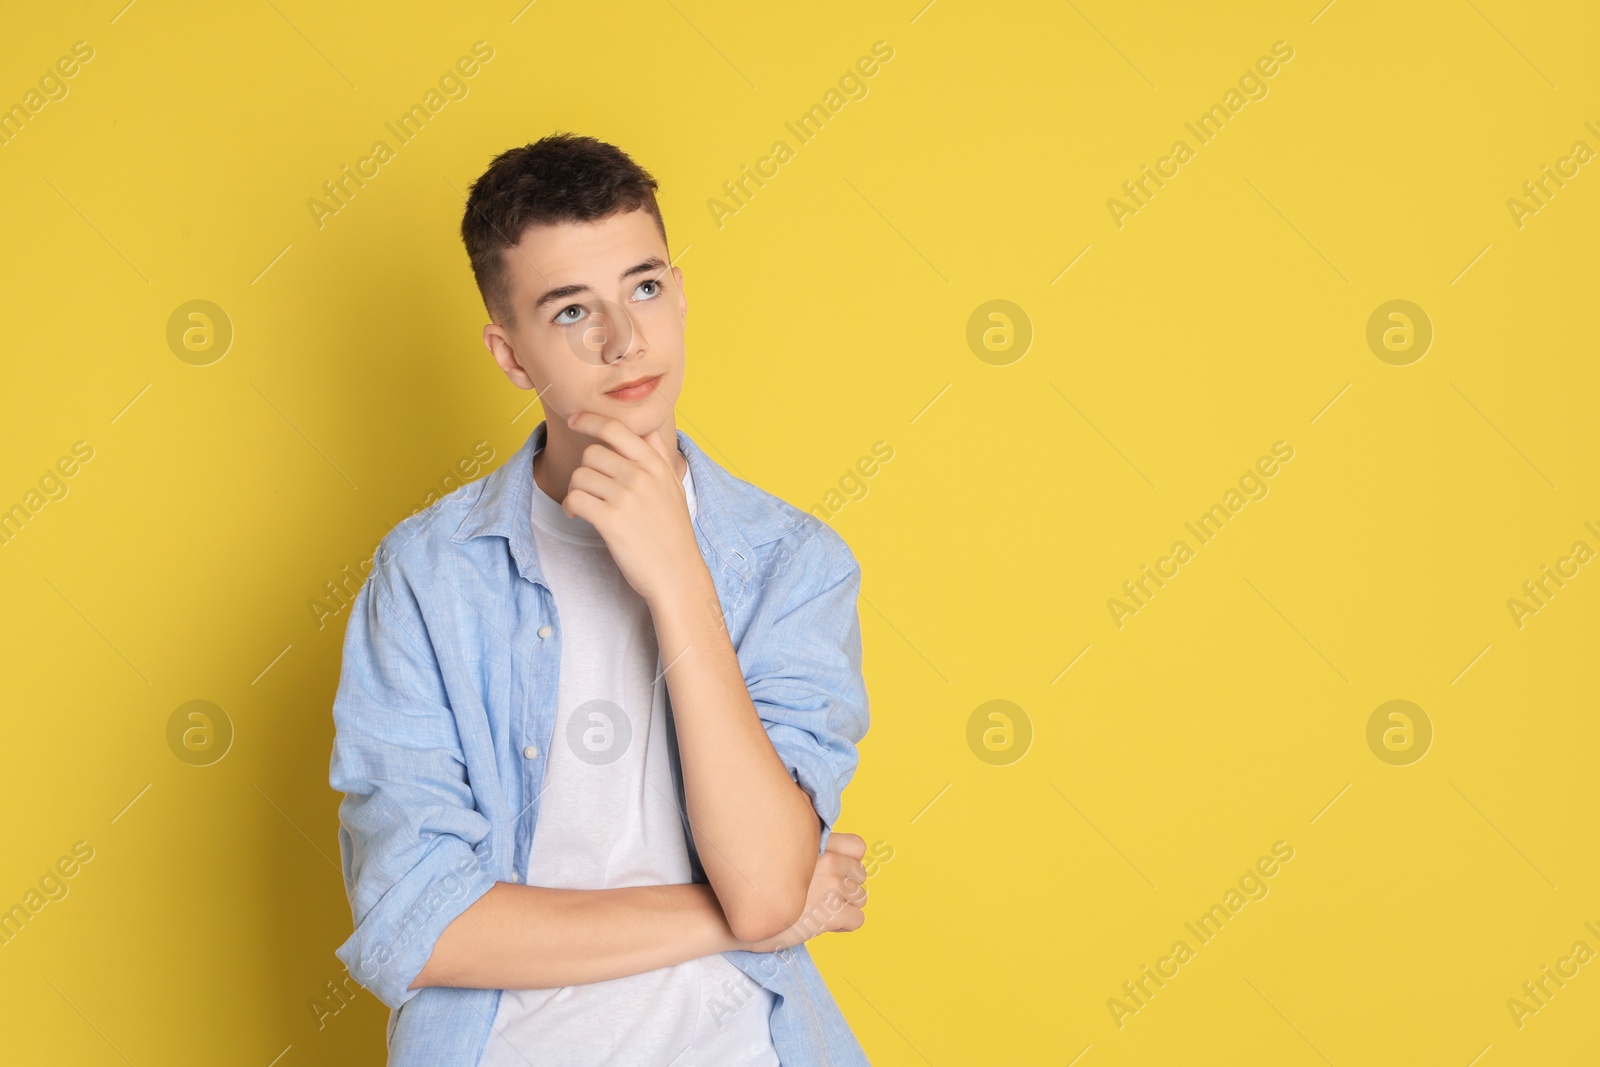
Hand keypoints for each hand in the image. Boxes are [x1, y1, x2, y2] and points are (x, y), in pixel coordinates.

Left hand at [561, 411, 705, 605]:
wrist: (677, 574)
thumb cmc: (673, 534)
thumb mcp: (674, 489)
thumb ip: (659, 457)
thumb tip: (649, 431)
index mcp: (655, 465)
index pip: (616, 428)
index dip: (589, 420)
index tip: (574, 421)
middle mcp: (641, 476)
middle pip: (592, 453)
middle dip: (585, 470)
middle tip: (588, 489)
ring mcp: (626, 498)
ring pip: (580, 476)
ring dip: (575, 491)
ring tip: (583, 506)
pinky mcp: (611, 521)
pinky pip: (575, 499)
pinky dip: (570, 507)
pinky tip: (577, 516)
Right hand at [740, 832, 868, 953]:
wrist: (732, 913)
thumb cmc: (749, 884)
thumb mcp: (777, 854)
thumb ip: (803, 853)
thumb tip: (819, 861)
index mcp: (816, 843)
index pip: (857, 845)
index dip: (849, 860)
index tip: (834, 871)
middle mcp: (828, 861)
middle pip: (861, 873)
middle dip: (846, 885)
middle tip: (823, 896)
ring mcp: (831, 886)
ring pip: (861, 897)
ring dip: (845, 905)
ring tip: (821, 911)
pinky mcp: (830, 913)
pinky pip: (857, 919)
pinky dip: (843, 924)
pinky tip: (822, 925)